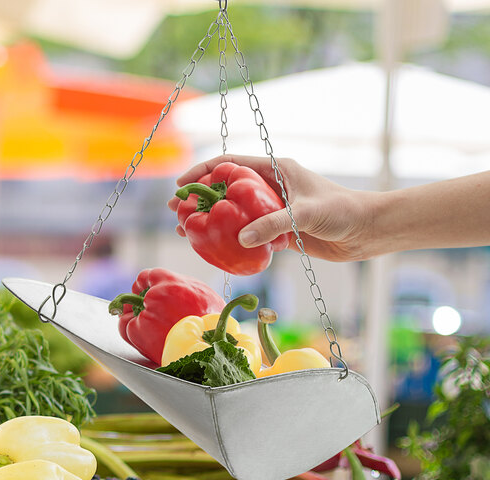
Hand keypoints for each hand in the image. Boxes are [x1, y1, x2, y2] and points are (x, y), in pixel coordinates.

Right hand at [169, 154, 376, 261]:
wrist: (365, 231)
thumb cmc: (341, 211)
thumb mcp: (305, 213)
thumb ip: (273, 224)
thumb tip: (240, 239)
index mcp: (275, 170)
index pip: (231, 165)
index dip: (204, 172)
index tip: (182, 184)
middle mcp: (272, 188)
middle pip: (227, 191)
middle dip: (201, 200)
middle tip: (177, 212)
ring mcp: (275, 211)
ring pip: (236, 215)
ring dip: (214, 222)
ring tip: (189, 232)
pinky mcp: (281, 231)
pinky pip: (251, 235)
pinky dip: (234, 241)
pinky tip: (218, 249)